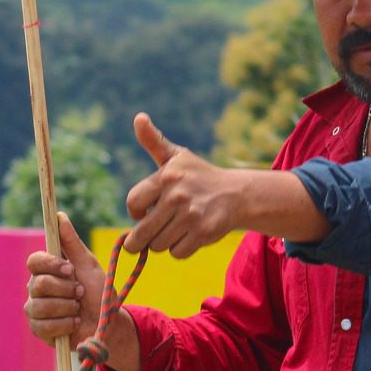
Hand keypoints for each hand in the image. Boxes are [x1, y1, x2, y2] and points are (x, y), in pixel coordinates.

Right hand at [24, 212, 105, 345]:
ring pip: (40, 306)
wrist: (107, 326)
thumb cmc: (98, 293)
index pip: (35, 261)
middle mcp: (36, 287)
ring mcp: (35, 309)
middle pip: (38, 284)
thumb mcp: (89, 266)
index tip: (71, 270)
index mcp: (47, 270)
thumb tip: (59, 216)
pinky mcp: (38, 329)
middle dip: (66, 290)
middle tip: (80, 293)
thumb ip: (72, 243)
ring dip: (67, 308)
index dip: (51, 265)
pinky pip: (43, 326)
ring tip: (78, 310)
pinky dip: (64, 325)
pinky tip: (73, 323)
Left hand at [124, 113, 242, 258]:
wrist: (237, 193)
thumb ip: (154, 141)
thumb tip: (138, 117)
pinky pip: (177, 253)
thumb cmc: (199, 175)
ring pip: (158, 245)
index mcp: (166, 176)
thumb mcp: (176, 156)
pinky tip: (188, 236)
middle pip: (142, 233)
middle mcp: (177, 195)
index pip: (133, 203)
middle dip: (140, 239)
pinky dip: (180, 249)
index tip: (144, 212)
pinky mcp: (203, 232)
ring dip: (163, 243)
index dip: (136, 212)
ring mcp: (191, 215)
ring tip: (174, 230)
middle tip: (145, 238)